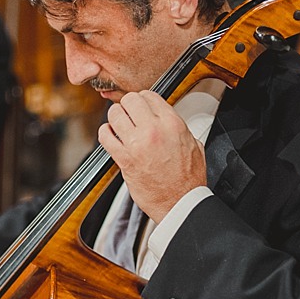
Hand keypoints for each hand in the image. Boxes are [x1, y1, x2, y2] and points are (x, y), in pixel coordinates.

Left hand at [98, 91, 205, 224]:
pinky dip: (105, 133)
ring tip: (119, 123)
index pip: (150, 96)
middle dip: (129, 105)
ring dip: (116, 116)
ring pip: (115, 114)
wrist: (181, 202)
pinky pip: (105, 136)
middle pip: (130, 100)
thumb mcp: (194, 145)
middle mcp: (153, 130)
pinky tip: (110, 135)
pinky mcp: (123, 159)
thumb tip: (169, 121)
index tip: (142, 105)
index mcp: (173, 124)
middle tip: (130, 112)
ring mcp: (136, 144)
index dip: (144, 99)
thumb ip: (179, 128)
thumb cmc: (188, 179)